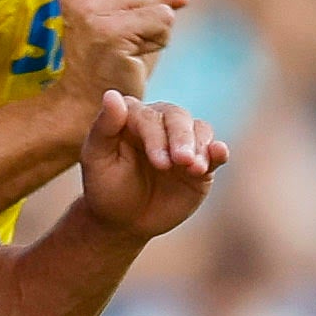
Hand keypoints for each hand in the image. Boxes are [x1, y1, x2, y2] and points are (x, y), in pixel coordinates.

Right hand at [54, 0, 188, 103]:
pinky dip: (161, 39)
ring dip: (160, 23)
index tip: (126, 12)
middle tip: (132, 31)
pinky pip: (164, 18)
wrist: (89, 98)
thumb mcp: (134, 7)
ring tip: (135, 42)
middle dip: (157, 3)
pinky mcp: (110, 33)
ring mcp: (92, 10)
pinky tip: (138, 53)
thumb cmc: (116, 52)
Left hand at [75, 93, 227, 242]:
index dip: (156, 137)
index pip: (149, 117)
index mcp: (133, 116)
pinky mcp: (201, 163)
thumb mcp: (96, 159)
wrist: (123, 221)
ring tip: (195, 168)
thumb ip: (104, 127)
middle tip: (182, 162)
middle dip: (181, 139)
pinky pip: (214, 151)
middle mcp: (160, 123)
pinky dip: (219, 151)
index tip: (159, 163)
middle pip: (178, 118)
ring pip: (199, 130)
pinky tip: (220, 154)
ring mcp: (182, 142)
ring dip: (200, 147)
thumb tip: (112, 94)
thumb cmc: (105, 187)